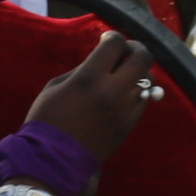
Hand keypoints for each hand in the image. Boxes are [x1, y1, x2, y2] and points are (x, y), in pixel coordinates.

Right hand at [23, 30, 156, 165]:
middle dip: (135, 48)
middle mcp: (113, 91)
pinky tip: (122, 92)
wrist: (55, 159)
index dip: (112, 36)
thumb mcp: (56, 86)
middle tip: (124, 50)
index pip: (115, 45)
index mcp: (90, 78)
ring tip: (123, 73)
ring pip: (148, 80)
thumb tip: (101, 59)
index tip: (106, 38)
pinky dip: (136, 91)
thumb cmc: (48, 118)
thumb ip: (82, 69)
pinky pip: (143, 100)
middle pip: (142, 59)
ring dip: (137, 71)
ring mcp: (126, 110)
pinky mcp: (130, 125)